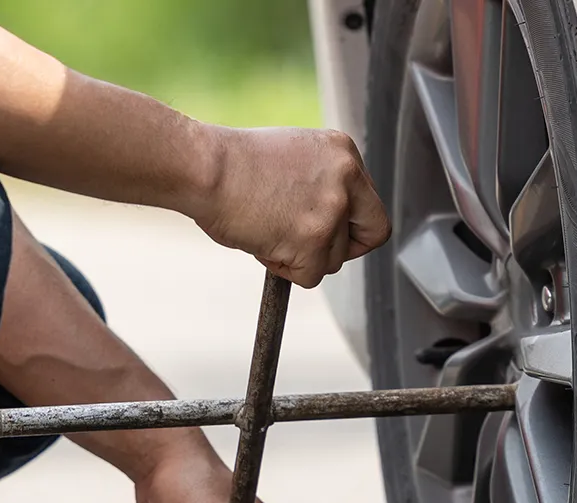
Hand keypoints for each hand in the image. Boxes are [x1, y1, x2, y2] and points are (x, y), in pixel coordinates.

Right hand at [188, 127, 390, 288]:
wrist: (205, 168)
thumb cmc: (231, 163)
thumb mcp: (292, 156)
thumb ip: (320, 181)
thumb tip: (327, 216)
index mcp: (343, 152)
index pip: (371, 202)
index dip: (353, 225)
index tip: (332, 233)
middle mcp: (347, 178)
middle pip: (371, 234)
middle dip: (343, 248)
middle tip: (312, 249)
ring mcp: (332, 210)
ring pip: (333, 259)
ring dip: (302, 257)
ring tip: (267, 233)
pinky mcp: (314, 240)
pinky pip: (309, 275)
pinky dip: (284, 269)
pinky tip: (262, 244)